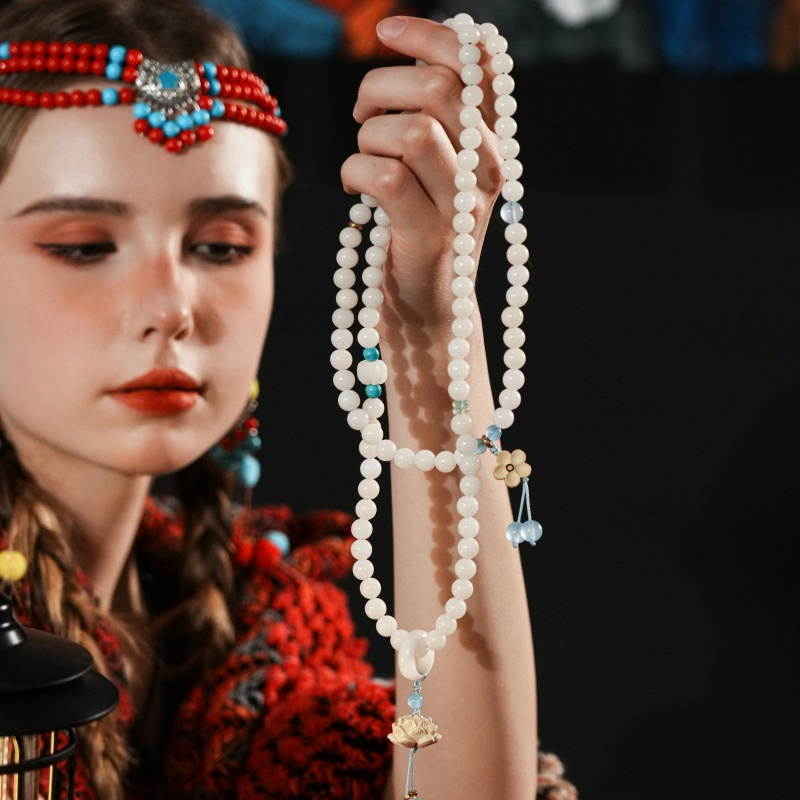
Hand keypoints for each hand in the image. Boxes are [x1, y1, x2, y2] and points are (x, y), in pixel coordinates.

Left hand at [341, 16, 504, 326]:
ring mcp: (460, 204)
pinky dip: (354, 171)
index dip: (430, 34)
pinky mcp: (428, 235)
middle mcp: (486, 167)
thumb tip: (400, 57)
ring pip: (409, 130)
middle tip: (364, 111)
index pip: (479, 64)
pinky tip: (353, 185)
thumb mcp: (435, 167)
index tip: (387, 31)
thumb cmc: (421, 228)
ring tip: (362, 156)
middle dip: (382, 85)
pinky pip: (382, 176)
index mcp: (491, 142)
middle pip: (439, 88)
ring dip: (368, 134)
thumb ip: (433, 119)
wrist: (431, 310)